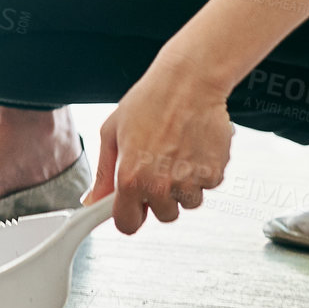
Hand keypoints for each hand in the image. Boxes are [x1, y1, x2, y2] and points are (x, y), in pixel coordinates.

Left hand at [81, 48, 234, 234]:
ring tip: (175, 152)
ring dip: (182, 186)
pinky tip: (192, 147)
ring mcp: (190, 182)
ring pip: (186, 203)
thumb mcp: (112, 132)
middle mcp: (161, 184)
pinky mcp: (214, 175)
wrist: (188, 82)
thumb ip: (104, 173)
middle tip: (156, 165)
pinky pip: (206, 187)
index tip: (129, 207)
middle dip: (158, 196)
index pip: (127, 225)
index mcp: (131, 177)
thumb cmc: (150, 101)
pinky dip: (201, 173)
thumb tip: (93, 200)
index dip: (127, 215)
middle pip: (162, 215)